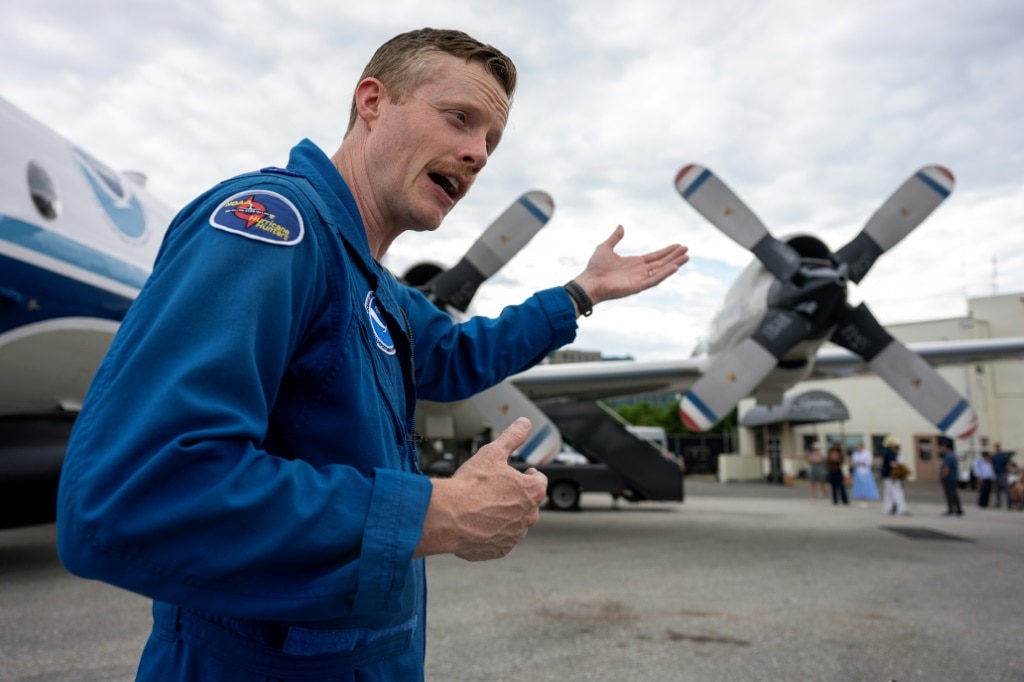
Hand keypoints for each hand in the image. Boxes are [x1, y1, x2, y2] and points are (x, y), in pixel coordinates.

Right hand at [416, 418, 547, 561]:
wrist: (447, 517)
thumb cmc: (471, 484)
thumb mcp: (492, 452)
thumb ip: (512, 437)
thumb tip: (525, 423)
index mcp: (532, 492)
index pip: (540, 480)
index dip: (529, 474)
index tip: (519, 473)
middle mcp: (529, 516)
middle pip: (528, 504)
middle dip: (515, 496)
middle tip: (496, 489)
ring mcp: (515, 536)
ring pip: (515, 523)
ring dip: (505, 515)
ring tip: (483, 506)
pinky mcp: (500, 551)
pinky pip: (500, 540)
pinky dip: (492, 533)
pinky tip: (477, 524)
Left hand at [572, 225, 688, 306]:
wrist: (589, 282)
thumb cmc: (595, 268)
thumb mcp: (605, 247)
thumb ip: (615, 238)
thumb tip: (621, 226)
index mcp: (634, 263)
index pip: (655, 257)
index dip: (667, 251)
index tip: (678, 245)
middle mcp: (639, 271)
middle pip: (661, 263)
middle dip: (674, 256)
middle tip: (687, 249)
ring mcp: (639, 279)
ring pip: (661, 271)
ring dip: (674, 264)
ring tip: (686, 257)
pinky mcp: (637, 287)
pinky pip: (654, 280)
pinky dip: (665, 274)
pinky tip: (675, 267)